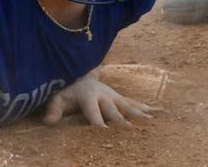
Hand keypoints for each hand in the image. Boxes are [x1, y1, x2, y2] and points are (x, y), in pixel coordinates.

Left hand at [43, 74, 158, 126]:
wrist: (80, 73)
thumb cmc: (67, 91)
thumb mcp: (57, 97)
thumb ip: (53, 110)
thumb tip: (48, 122)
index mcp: (88, 97)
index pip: (94, 113)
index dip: (99, 123)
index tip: (105, 133)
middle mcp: (104, 96)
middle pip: (115, 111)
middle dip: (123, 121)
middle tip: (131, 131)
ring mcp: (114, 96)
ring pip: (128, 106)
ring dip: (139, 114)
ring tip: (151, 122)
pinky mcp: (120, 97)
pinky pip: (135, 103)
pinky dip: (147, 109)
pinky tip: (159, 114)